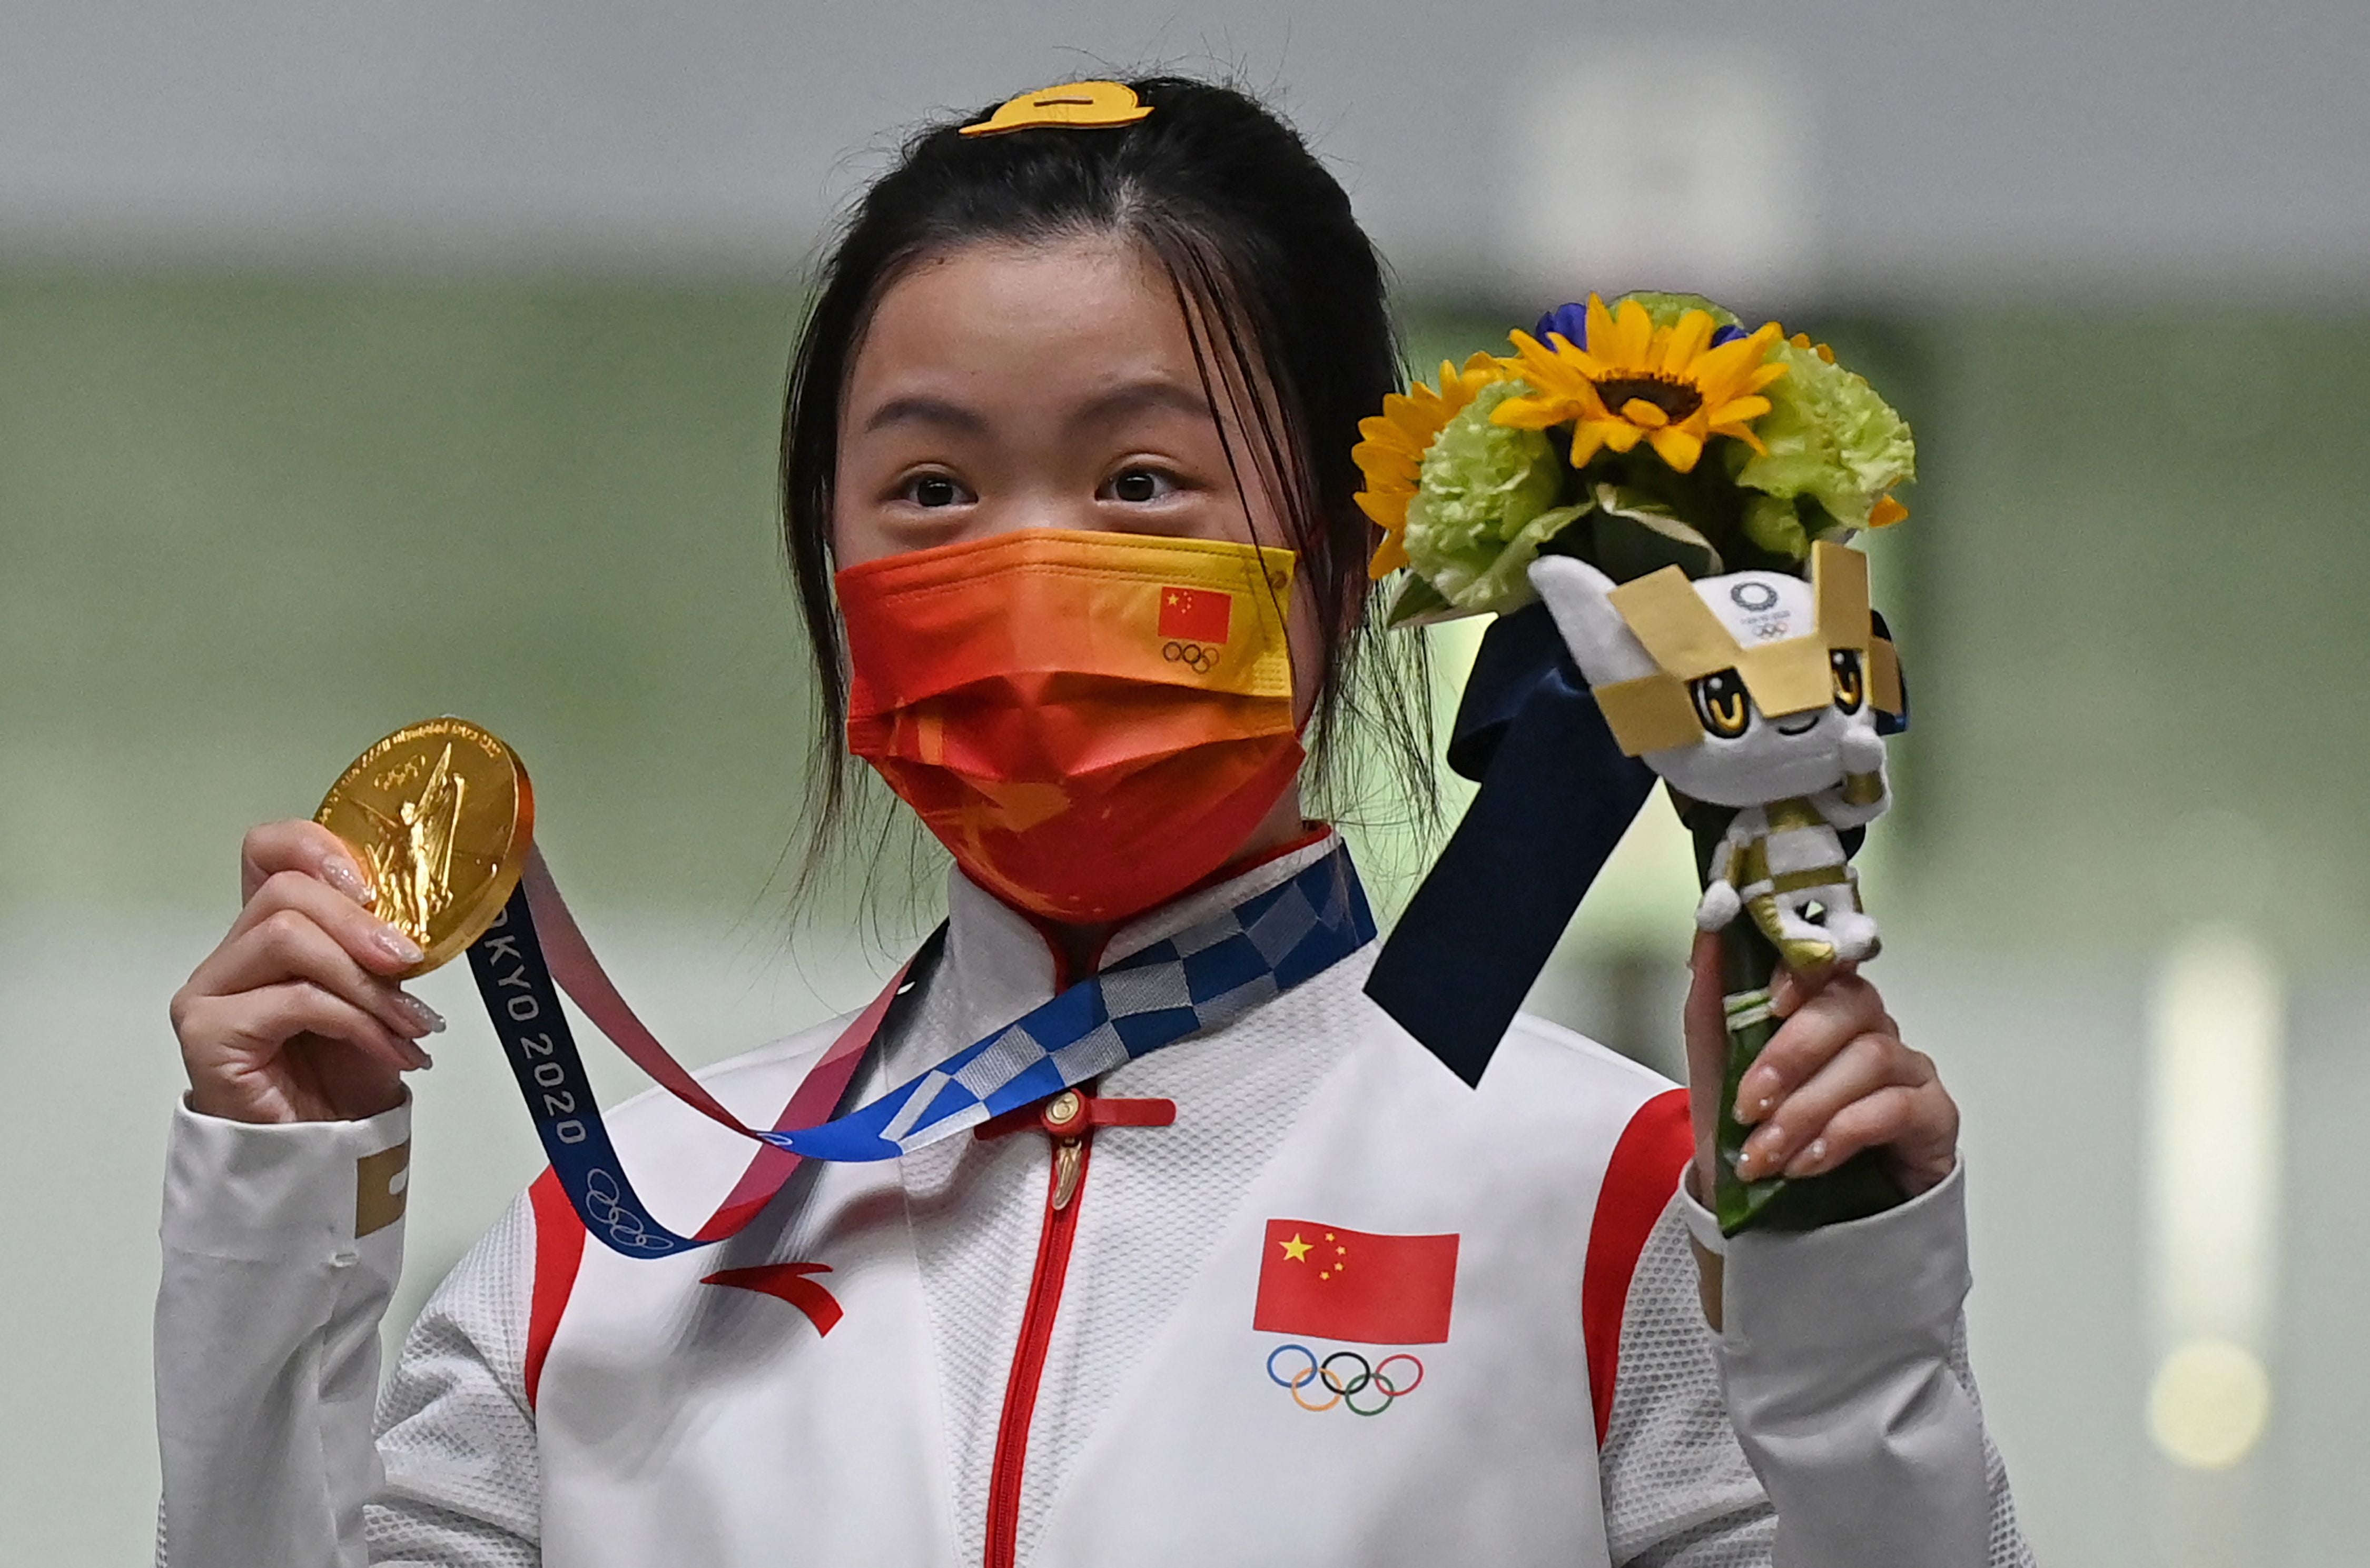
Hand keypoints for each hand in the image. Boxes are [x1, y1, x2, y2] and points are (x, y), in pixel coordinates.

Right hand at [169, 820, 443, 1124]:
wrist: (330, 1154)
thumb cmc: (348, 1076)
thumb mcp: (377, 994)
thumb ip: (374, 948)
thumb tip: (409, 917)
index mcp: (267, 933)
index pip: (267, 852)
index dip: (317, 848)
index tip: (376, 887)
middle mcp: (229, 957)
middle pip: (285, 892)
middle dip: (361, 924)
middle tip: (411, 964)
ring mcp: (209, 993)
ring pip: (287, 938)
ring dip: (364, 980)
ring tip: (409, 1023)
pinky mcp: (208, 1034)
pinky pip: (292, 999)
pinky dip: (355, 1021)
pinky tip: (391, 1049)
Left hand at [1682, 932, 1957, 1200]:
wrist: (1780, 1213)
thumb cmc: (1753, 1127)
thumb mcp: (1717, 1063)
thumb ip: (1713, 996)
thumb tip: (1708, 929)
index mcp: (1823, 1005)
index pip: (1827, 963)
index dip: (1802, 973)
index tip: (1768, 1003)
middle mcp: (1872, 1028)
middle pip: (1850, 1007)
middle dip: (1791, 1055)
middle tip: (1748, 1106)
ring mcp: (1908, 1070)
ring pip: (1872, 1059)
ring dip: (1807, 1109)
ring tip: (1766, 1154)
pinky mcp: (1933, 1116)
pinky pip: (1896, 1108)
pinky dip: (1842, 1135)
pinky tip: (1807, 1164)